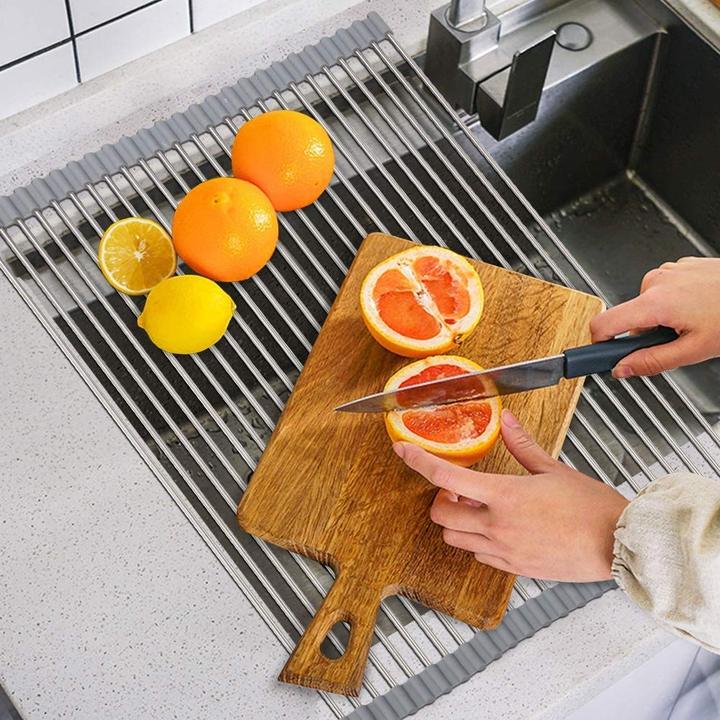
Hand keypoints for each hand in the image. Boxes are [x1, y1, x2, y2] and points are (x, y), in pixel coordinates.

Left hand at [393, 410, 628, 581]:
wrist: (619, 544)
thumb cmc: (592, 508)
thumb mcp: (553, 469)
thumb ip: (522, 446)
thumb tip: (508, 421)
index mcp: (504, 496)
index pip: (445, 478)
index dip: (417, 462)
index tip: (403, 450)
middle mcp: (497, 526)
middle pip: (440, 515)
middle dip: (441, 500)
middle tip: (458, 490)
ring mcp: (504, 551)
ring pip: (454, 540)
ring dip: (456, 523)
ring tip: (478, 508)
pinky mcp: (514, 568)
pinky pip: (478, 556)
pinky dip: (476, 542)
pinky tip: (496, 529)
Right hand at [590, 257, 719, 377]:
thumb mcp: (694, 350)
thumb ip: (652, 362)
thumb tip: (622, 370)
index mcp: (655, 303)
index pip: (604, 324)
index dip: (597, 344)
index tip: (598, 356)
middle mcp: (656, 282)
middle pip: (629, 316)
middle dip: (645, 333)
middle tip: (674, 342)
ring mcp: (668, 271)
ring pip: (647, 304)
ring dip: (661, 318)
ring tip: (693, 322)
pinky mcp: (679, 267)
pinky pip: (663, 291)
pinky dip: (674, 303)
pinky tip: (698, 308)